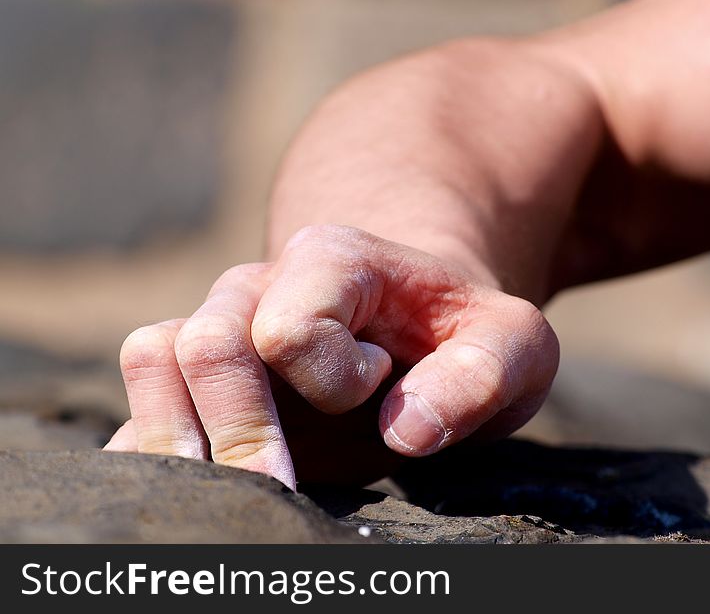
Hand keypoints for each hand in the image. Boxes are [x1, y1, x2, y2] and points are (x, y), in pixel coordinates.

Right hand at [105, 225, 558, 488]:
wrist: (421, 323)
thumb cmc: (465, 332)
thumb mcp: (512, 345)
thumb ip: (479, 375)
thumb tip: (406, 428)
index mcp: (334, 261)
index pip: (291, 328)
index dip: (333, 379)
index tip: (381, 389)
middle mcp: (262, 286)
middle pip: (205, 344)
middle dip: (239, 433)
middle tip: (283, 490)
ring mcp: (226, 325)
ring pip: (154, 359)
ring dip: (180, 439)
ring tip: (233, 498)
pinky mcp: (206, 374)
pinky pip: (147, 397)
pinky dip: (155, 447)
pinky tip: (193, 492)